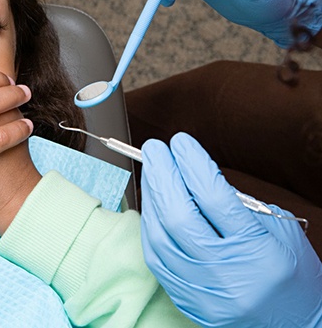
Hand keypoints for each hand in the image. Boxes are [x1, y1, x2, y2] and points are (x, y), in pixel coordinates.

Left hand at [140, 132, 321, 327]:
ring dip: (151, 196)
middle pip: (179, 216)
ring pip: (161, 236)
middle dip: (162, 175)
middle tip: (154, 149)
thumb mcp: (280, 231)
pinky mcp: (187, 300)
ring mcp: (203, 291)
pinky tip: (151, 204)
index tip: (180, 142)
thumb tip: (196, 173)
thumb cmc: (291, 276)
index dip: (192, 163)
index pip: (215, 197)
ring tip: (151, 171)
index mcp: (258, 252)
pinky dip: (150, 225)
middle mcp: (227, 273)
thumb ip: (239, 203)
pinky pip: (156, 258)